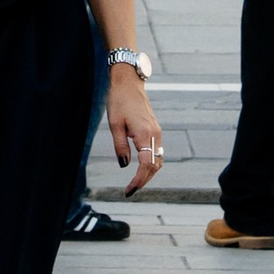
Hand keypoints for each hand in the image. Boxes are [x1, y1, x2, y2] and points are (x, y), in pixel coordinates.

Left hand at [106, 61, 161, 191]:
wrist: (129, 83)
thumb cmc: (119, 101)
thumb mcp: (114, 124)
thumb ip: (120, 146)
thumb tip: (124, 165)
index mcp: (145, 134)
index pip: (146, 165)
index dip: (139, 181)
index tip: (129, 190)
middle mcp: (155, 134)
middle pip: (155, 166)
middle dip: (144, 180)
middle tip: (130, 190)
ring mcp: (157, 132)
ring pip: (158, 160)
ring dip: (148, 173)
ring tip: (135, 181)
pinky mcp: (155, 129)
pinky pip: (157, 152)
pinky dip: (151, 163)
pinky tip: (141, 167)